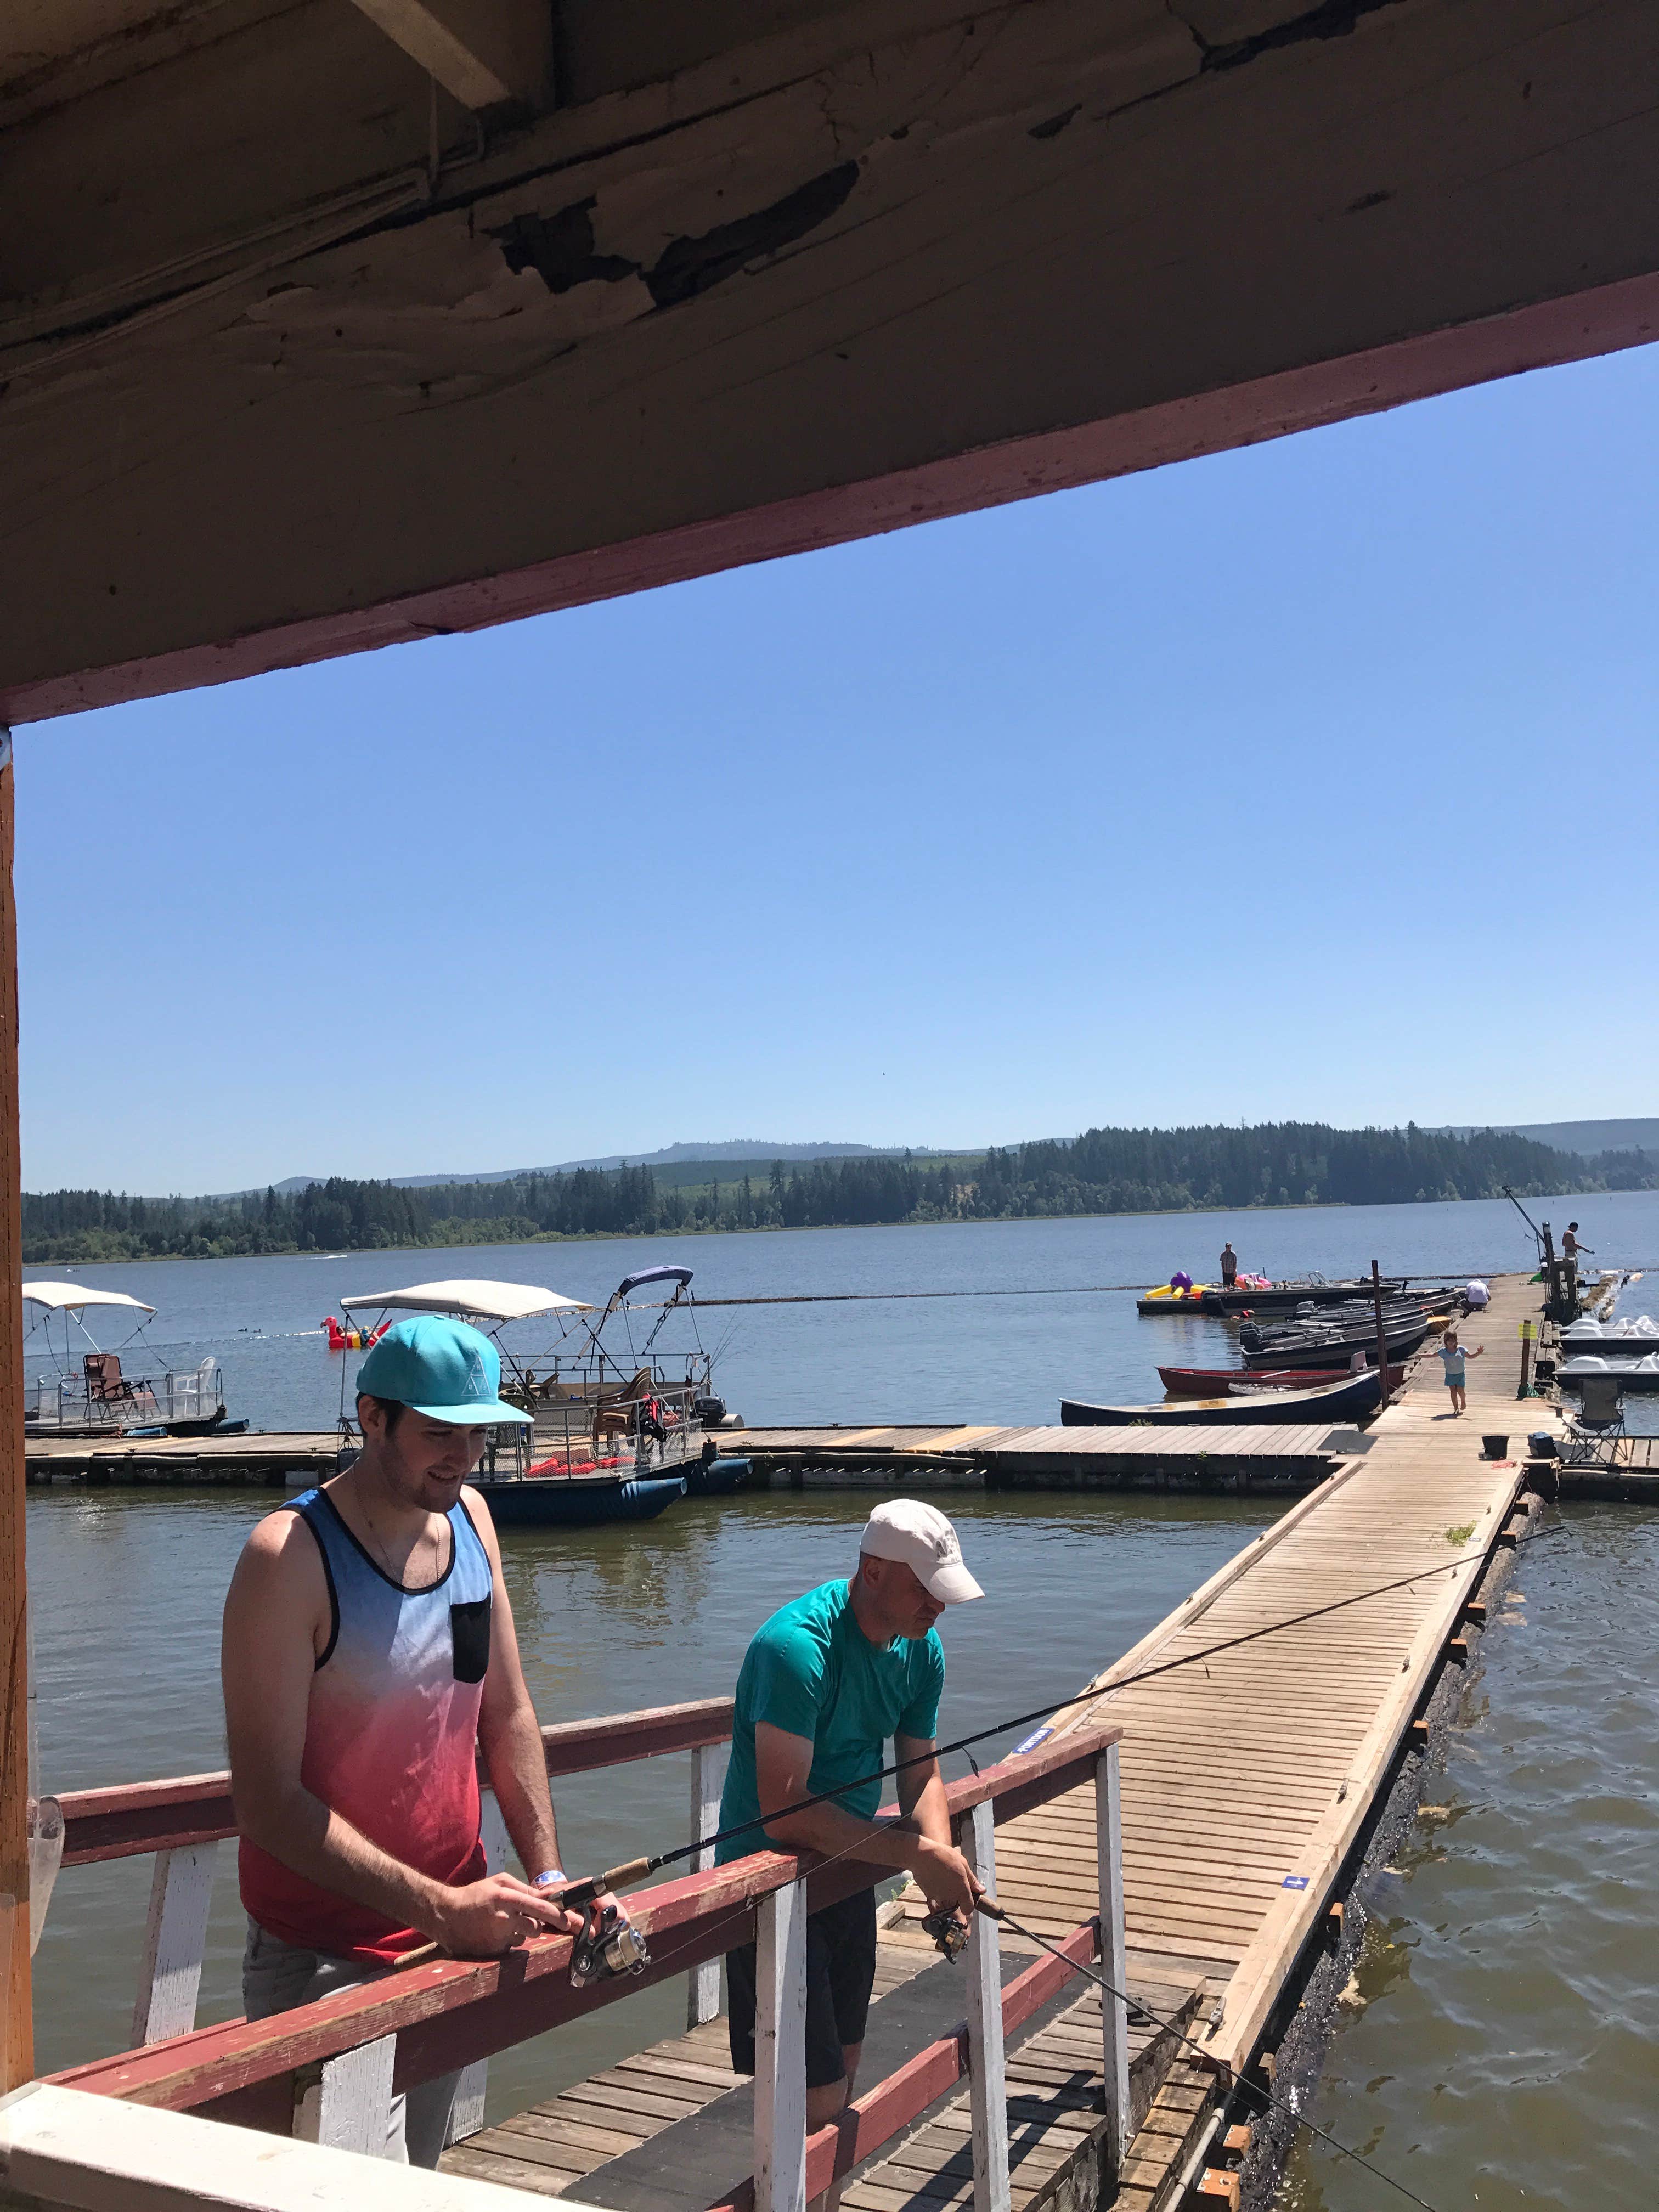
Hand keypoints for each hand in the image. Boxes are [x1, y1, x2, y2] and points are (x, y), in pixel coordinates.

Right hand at [428, 1871, 583, 1956]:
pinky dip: (507, 1941)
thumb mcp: (499, 1883)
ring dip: (521, 1932)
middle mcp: (504, 1918)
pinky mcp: (493, 1952)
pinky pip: (511, 1948)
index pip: (539, 1907)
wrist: (445, 1914)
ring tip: (502, 1923)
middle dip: (536, 1925)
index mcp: (507, 1897)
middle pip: (536, 1928)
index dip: (558, 1916)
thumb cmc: (476, 1895)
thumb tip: (547, 1898)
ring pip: (524, 1938)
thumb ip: (524, 1890)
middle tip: (530, 1920)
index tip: (570, 1923)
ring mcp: (498, 1937)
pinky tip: (493, 1933)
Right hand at [912, 1839, 983, 1917]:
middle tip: (953, 1878)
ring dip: (945, 1891)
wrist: (921, 1855)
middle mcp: (950, 1898)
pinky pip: (935, 1896)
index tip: (967, 1896)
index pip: (968, 1909)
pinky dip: (936, 1889)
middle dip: (956, 1894)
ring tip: (943, 1875)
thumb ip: (972, 1880)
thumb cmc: (944, 1856)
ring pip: (945, 1899)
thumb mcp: (963, 1864)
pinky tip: (934, 1876)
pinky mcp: (928, 1895)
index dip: (969, 1904)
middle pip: (956, 1903)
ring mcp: (938, 1897)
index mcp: (961, 1891)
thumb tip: (981, 1891)